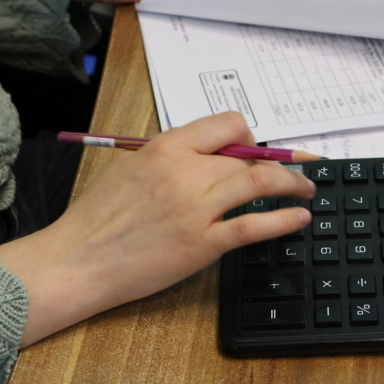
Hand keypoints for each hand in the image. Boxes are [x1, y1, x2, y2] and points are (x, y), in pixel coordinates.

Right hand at [0, 112, 314, 346]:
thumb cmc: (98, 217)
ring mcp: (195, 208)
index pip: (226, 124)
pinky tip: (299, 217)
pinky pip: (252, 225)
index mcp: (166, 148)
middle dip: (278, 164)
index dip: (249, 136)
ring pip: (258, 183)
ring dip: (292, 184)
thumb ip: (171, 157)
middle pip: (248, 156)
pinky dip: (283, 219)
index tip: (258, 150)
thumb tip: (210, 153)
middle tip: (294, 174)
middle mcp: (185, 172)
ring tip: (306, 189)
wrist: (76, 260)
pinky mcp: (201, 243)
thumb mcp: (131, 168)